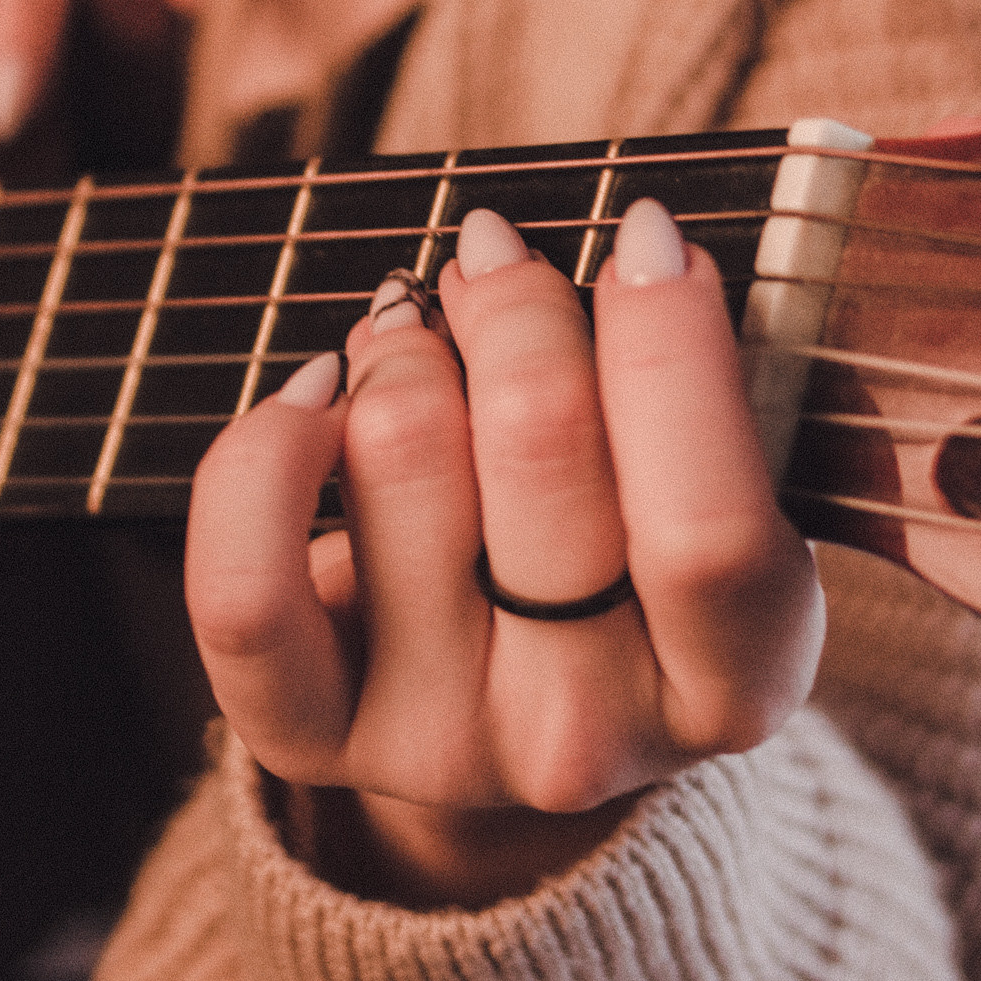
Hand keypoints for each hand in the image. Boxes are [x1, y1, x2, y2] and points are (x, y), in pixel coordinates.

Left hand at [186, 200, 824, 907]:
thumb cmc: (637, 549)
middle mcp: (589, 736)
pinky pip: (246, 587)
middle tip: (498, 259)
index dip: (670, 345)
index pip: (706, 525)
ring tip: (416, 331)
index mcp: (733, 680)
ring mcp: (443, 744)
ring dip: (401, 347)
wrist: (533, 709)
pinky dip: (263, 451)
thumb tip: (642, 246)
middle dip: (514, 303)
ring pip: (397, 457)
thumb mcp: (724, 488)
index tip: (646, 236)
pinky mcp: (313, 737)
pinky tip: (316, 397)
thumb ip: (709, 388)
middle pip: (538, 443)